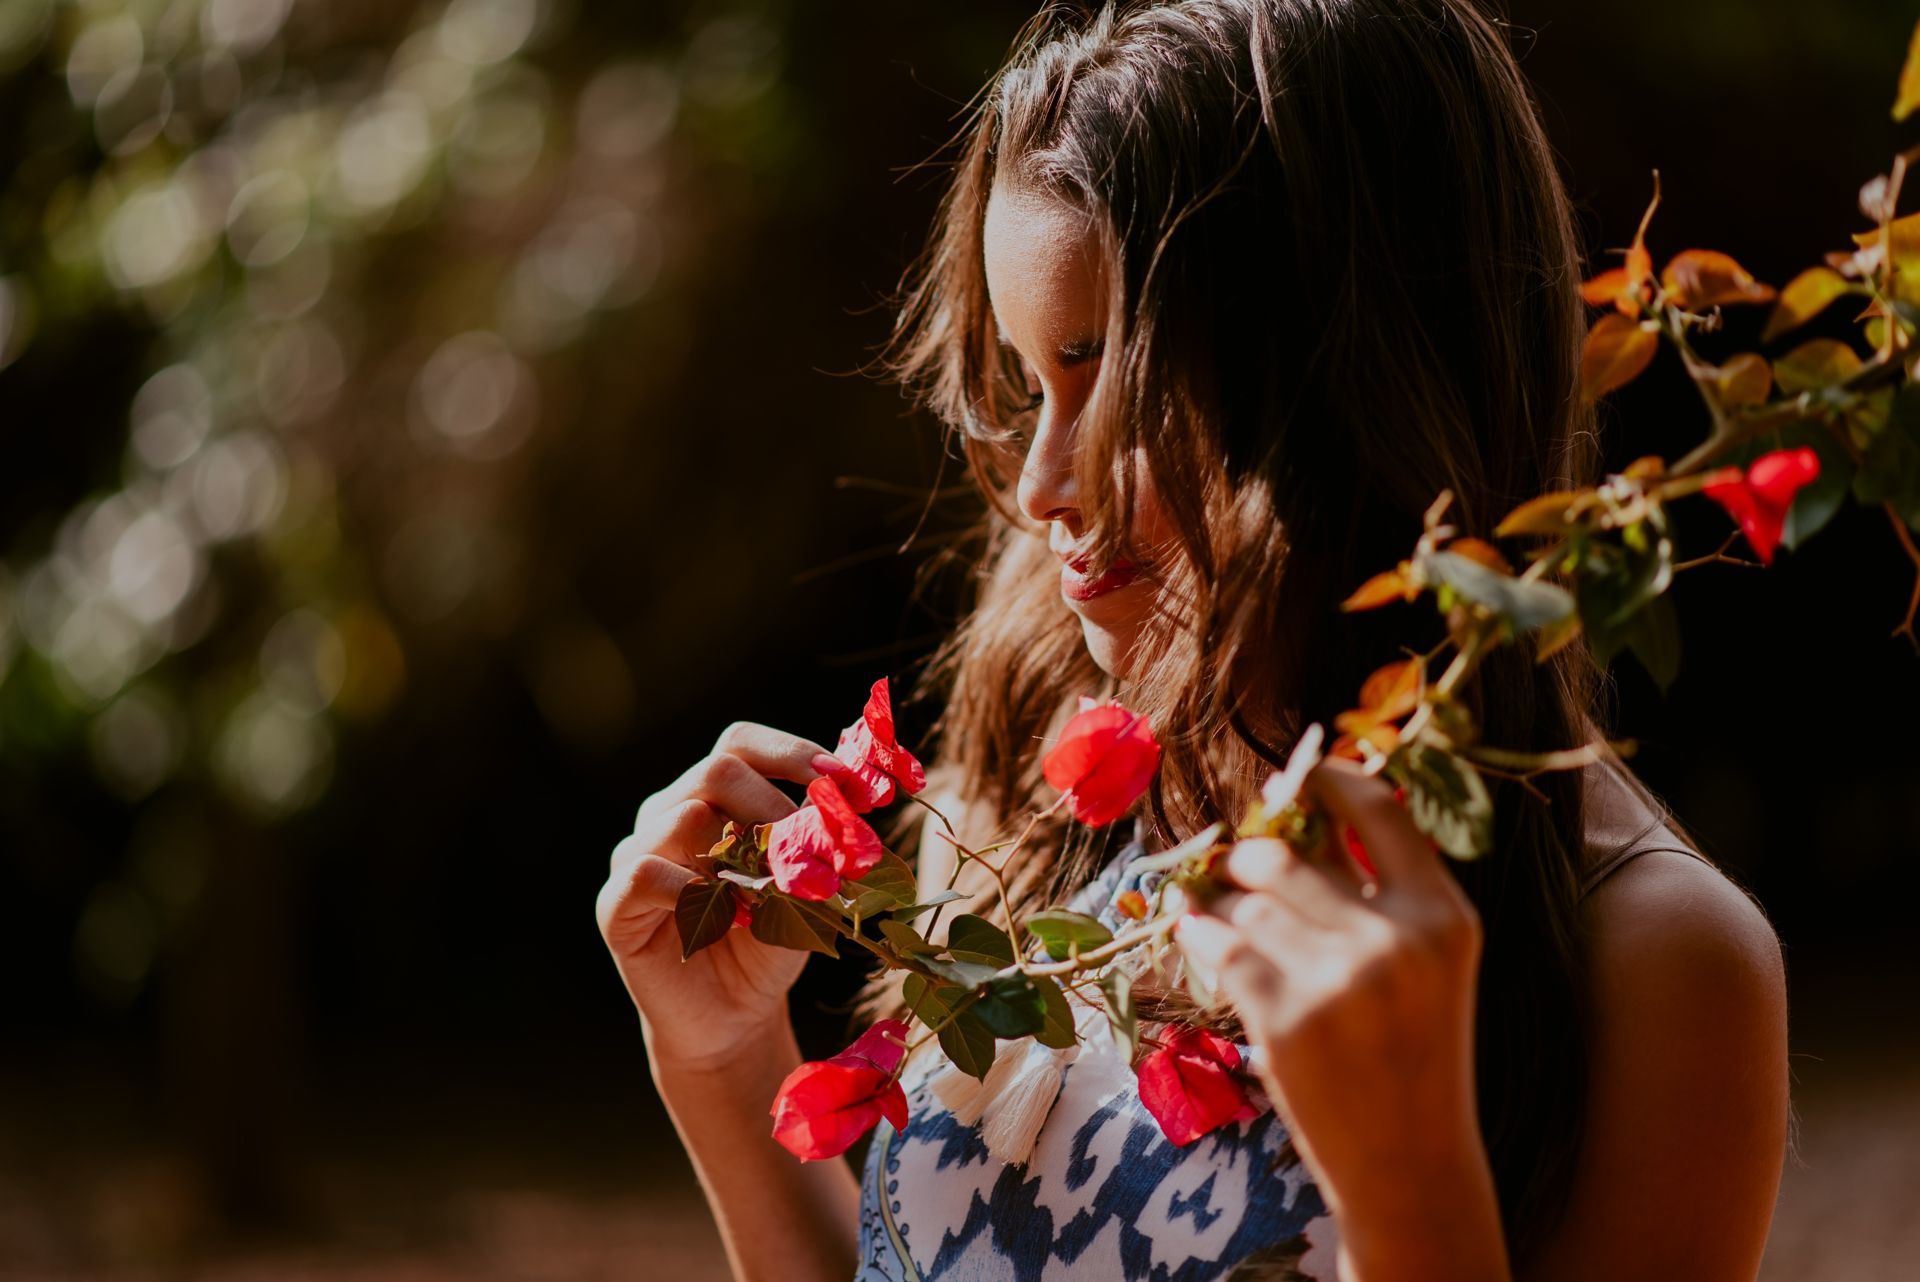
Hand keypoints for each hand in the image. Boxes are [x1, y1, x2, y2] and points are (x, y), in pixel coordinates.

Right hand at [598, 721, 840, 1070]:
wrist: (734, 1017)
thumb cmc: (770, 943)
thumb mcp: (805, 886)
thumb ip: (817, 841)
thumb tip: (852, 796)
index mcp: (711, 796)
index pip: (741, 743)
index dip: (792, 753)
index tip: (841, 783)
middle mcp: (667, 812)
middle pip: (717, 769)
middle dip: (777, 805)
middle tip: (811, 853)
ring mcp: (635, 853)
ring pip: (686, 816)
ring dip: (744, 858)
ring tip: (774, 899)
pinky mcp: (615, 904)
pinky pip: (646, 873)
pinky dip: (696, 894)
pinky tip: (731, 922)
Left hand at [1174, 757, 1501, 1265]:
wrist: (1411, 1162)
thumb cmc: (1413, 1053)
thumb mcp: (1428, 965)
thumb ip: (1380, 891)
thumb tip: (1302, 811)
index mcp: (1444, 917)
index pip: (1382, 811)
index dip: (1330, 780)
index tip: (1298, 776)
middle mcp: (1396, 939)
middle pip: (1286, 854)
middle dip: (1249, 858)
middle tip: (1235, 865)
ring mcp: (1339, 980)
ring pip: (1246, 901)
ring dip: (1220, 901)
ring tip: (1213, 908)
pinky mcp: (1287, 1019)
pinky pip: (1221, 946)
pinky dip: (1199, 935)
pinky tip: (1195, 932)